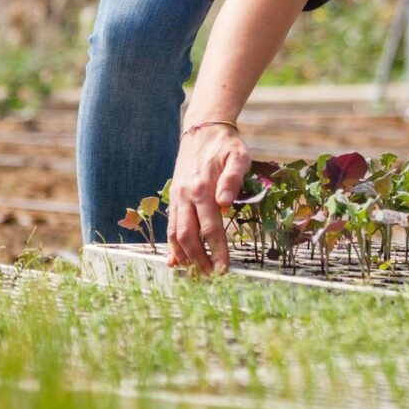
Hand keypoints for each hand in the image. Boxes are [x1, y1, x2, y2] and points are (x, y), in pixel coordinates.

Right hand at [166, 124, 248, 273]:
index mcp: (202, 188)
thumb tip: (225, 204)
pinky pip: (171, 226)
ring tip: (196, 275)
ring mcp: (178, 198)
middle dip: (200, 260)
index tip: (225, 269)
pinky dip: (172, 246)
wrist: (203, 129)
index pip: (210, 228)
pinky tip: (176, 262)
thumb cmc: (225, 145)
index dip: (217, 251)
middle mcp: (186, 196)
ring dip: (185, 257)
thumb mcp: (238, 156)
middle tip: (212, 279)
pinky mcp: (175, 198)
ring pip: (175, 234)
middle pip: (188, 236)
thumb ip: (233, 179)